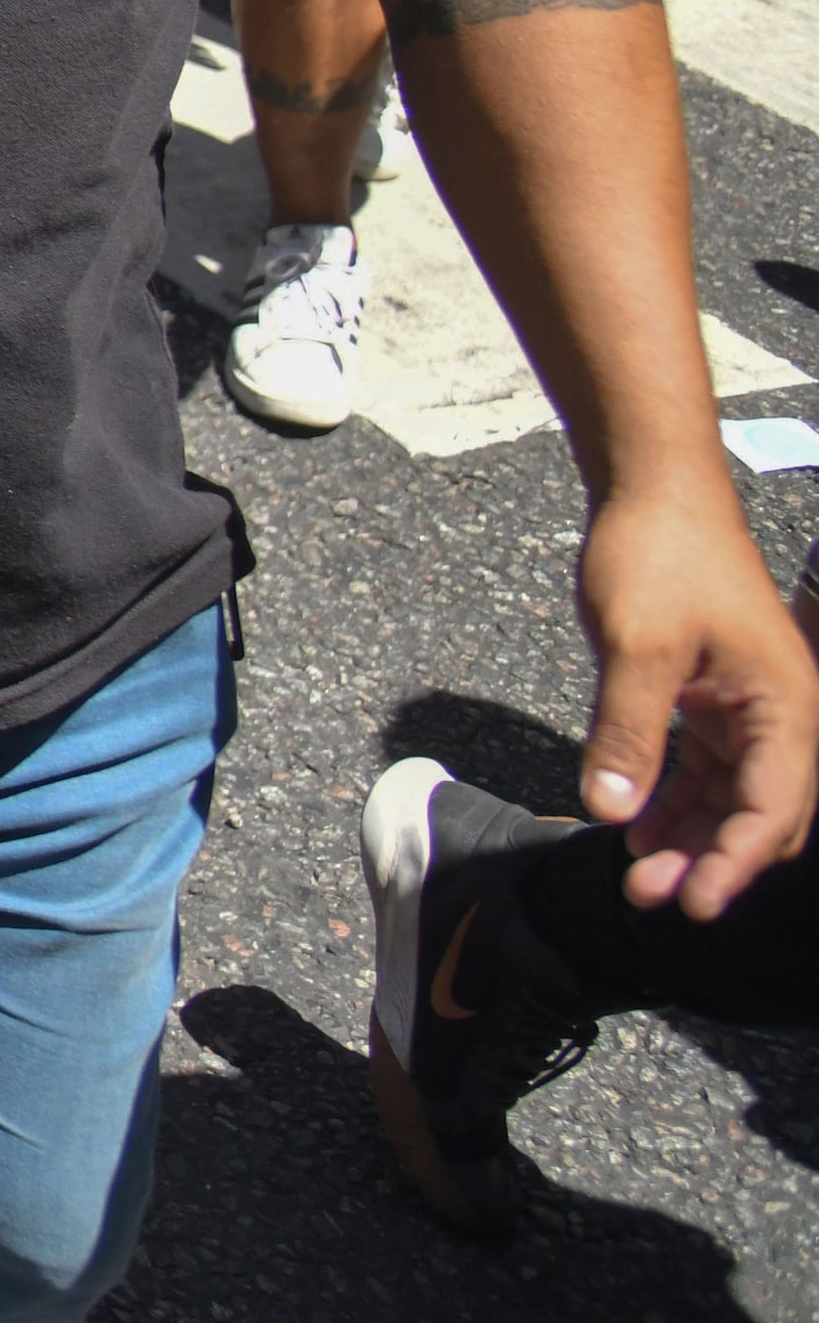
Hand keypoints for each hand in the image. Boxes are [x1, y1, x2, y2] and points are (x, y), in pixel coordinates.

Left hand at [578, 481, 818, 915]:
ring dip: (688, 836)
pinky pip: (702, 767)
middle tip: (647, 897)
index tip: (691, 906)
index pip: (772, 810)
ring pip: (727, 796)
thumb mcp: (637, 646)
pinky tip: (632, 825)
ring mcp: (745, 706)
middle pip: (756, 813)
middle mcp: (779, 713)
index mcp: (786, 706)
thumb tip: (611, 811)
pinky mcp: (709, 697)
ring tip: (635, 875)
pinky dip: (672, 799)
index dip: (732, 864)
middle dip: (709, 860)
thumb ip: (627, 731)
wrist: (652, 490)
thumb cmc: (658, 556)